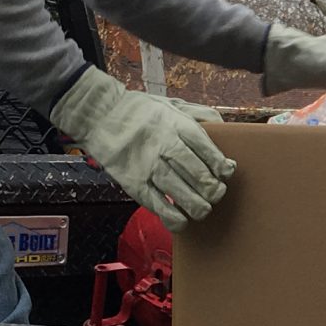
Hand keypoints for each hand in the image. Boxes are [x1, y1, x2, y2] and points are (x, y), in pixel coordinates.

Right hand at [52, 66, 233, 228]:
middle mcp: (164, 144)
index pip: (207, 149)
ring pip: (178, 190)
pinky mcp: (131, 181)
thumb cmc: (140, 111)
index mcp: (178, 125)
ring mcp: (146, 164)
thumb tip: (224, 127)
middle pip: (196, 172)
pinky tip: (181, 221)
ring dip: (196, 205)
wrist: (99, 113)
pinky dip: (171, 216)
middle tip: (216, 194)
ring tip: (203, 209)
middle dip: (212, 189)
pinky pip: (155, 203)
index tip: (226, 172)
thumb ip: (199, 115)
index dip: (221, 166)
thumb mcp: (172, 104)